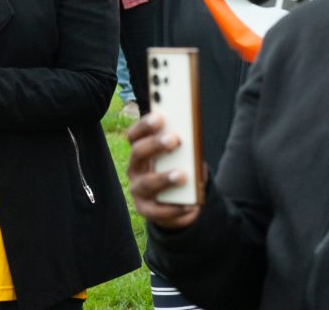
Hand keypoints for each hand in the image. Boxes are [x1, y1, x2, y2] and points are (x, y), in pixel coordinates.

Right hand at [126, 113, 202, 228]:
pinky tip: (190, 205)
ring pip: (146, 183)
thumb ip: (184, 149)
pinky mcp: (146, 211)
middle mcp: (135, 169)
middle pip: (137, 154)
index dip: (144, 125)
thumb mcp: (180, 158)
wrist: (175, 203)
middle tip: (175, 139)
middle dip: (154, 145)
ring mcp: (138, 191)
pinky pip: (158, 212)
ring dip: (164, 178)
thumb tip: (194, 142)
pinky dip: (175, 209)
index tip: (159, 117)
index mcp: (140, 152)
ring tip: (182, 175)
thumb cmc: (177, 171)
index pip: (134, 135)